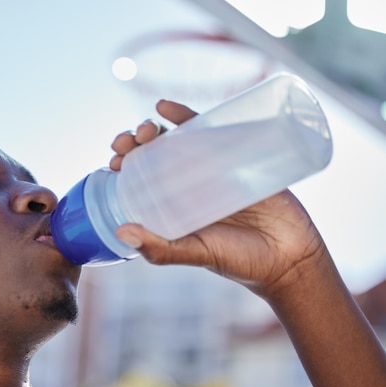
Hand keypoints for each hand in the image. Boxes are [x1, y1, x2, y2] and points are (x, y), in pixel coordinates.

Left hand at [110, 100, 327, 298]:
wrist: (292, 257)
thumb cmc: (240, 261)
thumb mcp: (197, 254)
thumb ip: (162, 248)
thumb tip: (121, 231)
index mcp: (173, 208)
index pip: (140, 180)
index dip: (124, 166)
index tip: (114, 161)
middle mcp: (188, 186)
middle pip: (154, 155)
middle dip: (135, 143)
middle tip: (127, 142)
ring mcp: (213, 169)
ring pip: (177, 140)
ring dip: (153, 128)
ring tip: (144, 128)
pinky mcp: (238, 156)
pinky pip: (209, 131)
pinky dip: (185, 115)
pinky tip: (165, 105)